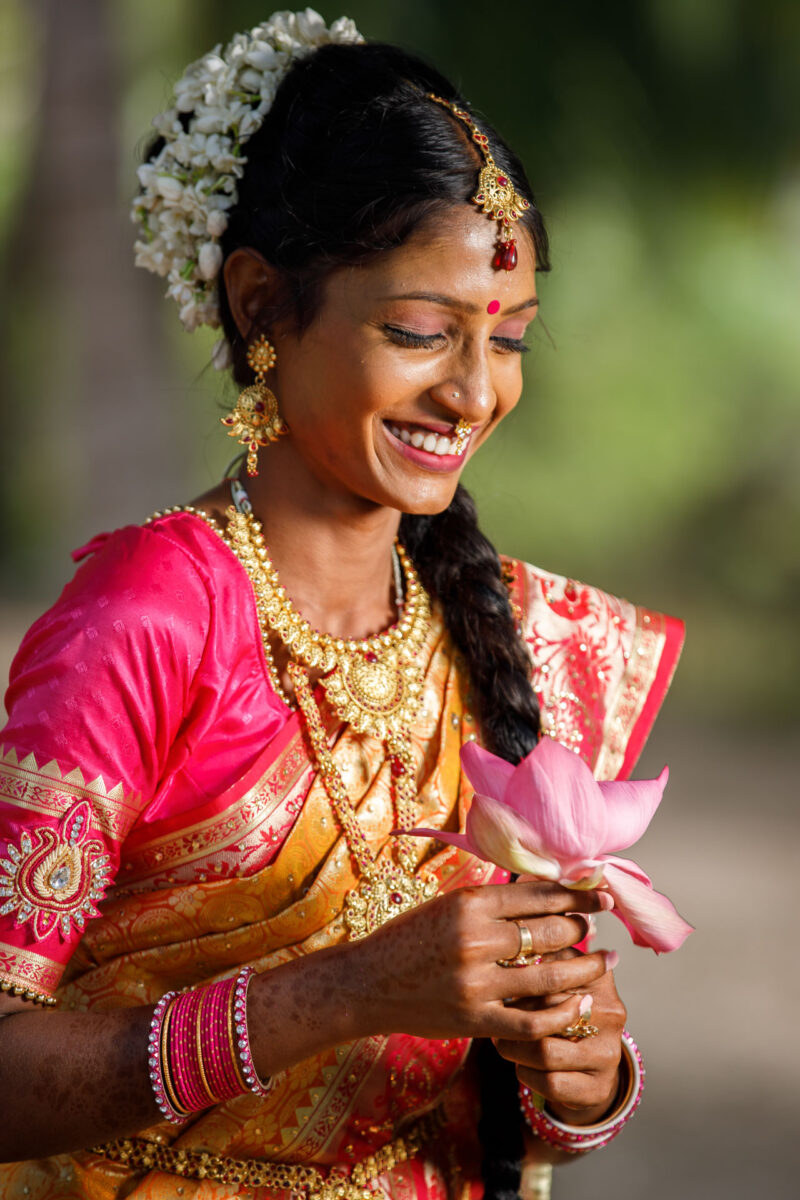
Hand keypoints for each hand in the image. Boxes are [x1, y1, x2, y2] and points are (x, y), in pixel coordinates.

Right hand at [349, 881, 614, 1042]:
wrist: (366, 983)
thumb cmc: (408, 939)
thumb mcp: (447, 906)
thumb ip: (492, 902)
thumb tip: (547, 892)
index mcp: (469, 904)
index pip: (538, 895)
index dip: (576, 894)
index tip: (600, 892)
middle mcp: (476, 940)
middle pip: (549, 931)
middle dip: (582, 926)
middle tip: (597, 924)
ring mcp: (477, 984)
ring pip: (550, 976)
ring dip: (585, 967)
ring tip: (604, 961)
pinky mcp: (475, 1020)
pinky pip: (533, 1022)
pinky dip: (563, 1014)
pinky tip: (582, 1004)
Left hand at [493, 950, 626, 1122]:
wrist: (589, 1065)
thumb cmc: (561, 1010)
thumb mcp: (555, 978)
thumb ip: (537, 958)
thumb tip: (506, 952)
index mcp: (599, 977)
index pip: (550, 973)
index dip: (519, 982)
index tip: (503, 984)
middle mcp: (611, 1013)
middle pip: (545, 1010)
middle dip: (513, 1016)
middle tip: (496, 1016)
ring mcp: (608, 1052)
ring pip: (544, 1051)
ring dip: (514, 1049)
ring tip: (502, 1042)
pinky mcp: (599, 1087)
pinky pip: (551, 1082)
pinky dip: (527, 1074)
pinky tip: (522, 1066)